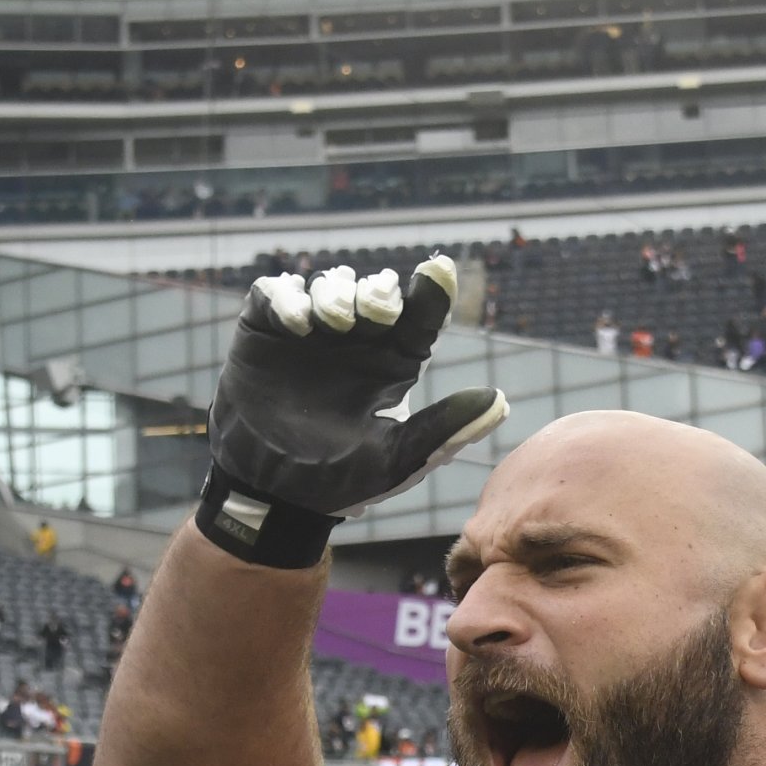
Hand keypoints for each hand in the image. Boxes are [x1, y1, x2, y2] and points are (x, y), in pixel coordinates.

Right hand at [196, 256, 505, 567]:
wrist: (272, 494)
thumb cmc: (339, 480)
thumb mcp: (396, 458)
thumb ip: (445, 429)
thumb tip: (500, 401)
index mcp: (392, 361)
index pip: (419, 313)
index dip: (432, 289)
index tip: (439, 271)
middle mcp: (354, 340)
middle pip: (374, 290)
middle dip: (378, 291)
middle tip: (375, 312)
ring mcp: (309, 332)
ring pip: (329, 284)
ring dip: (335, 293)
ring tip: (335, 322)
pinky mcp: (265, 330)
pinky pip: (275, 293)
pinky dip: (288, 298)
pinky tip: (298, 325)